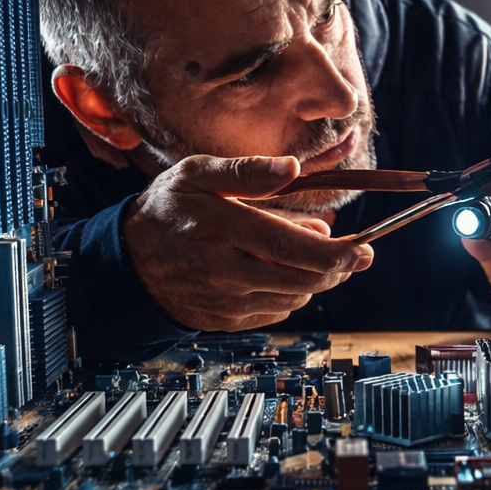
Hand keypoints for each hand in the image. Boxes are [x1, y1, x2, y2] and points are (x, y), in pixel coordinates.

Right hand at [123, 155, 373, 331]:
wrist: (128, 262)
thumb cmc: (168, 210)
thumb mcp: (198, 174)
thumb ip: (246, 172)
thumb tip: (292, 168)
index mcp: (221, 229)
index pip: (288, 248)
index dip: (333, 254)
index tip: (362, 250)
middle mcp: (225, 271)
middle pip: (300, 278)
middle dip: (337, 268)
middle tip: (356, 254)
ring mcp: (225, 302)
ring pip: (293, 296)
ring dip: (315, 279)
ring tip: (312, 254)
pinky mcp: (226, 321)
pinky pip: (276, 311)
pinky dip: (290, 293)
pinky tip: (281, 272)